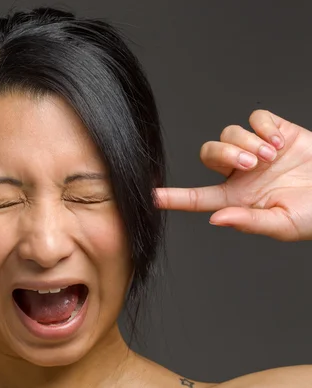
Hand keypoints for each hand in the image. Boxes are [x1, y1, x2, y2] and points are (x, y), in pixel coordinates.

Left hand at [156, 110, 311, 240]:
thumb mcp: (283, 224)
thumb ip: (250, 222)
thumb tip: (216, 219)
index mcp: (238, 198)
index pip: (197, 198)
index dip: (173, 197)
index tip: (149, 196)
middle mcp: (242, 173)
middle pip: (209, 154)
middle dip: (225, 153)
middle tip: (253, 163)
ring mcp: (257, 151)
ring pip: (229, 134)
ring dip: (248, 141)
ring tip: (272, 155)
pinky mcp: (276, 131)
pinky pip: (255, 118)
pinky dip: (264, 126)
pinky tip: (280, 141)